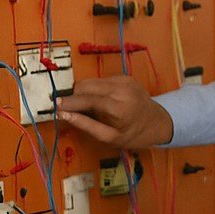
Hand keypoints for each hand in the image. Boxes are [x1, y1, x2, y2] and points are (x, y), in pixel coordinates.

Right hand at [56, 76, 173, 147]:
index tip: (56, 107)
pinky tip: (100, 101)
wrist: (158, 122)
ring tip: (85, 107)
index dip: (69, 103)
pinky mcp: (124, 76)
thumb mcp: (110, 137)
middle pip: (85, 85)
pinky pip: (100, 80)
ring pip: (91, 81)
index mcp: (119, 106)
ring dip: (83, 92)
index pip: (86, 99)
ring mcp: (124, 80)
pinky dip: (94, 90)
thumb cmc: (134, 134)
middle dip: (73, 96)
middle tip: (67, 109)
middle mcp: (122, 88)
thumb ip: (86, 125)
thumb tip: (64, 115)